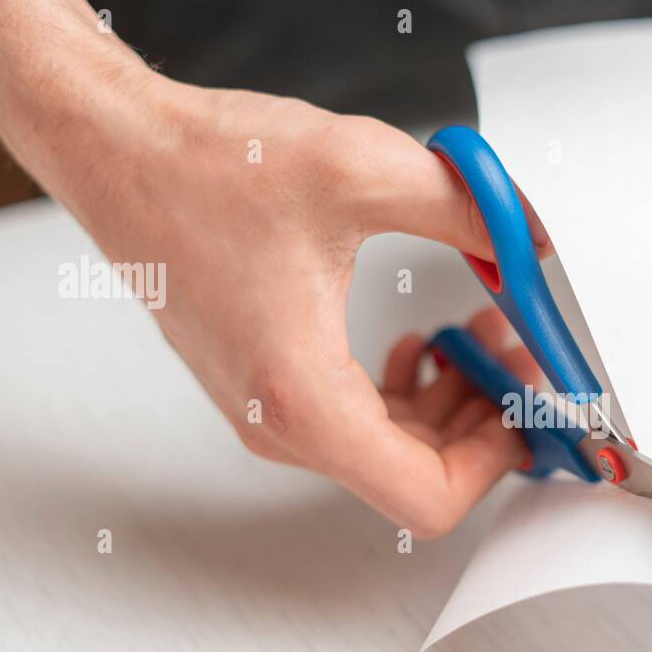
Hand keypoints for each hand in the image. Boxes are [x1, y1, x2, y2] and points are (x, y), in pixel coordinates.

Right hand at [0, 0, 549, 537]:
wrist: (120, 154)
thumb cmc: (201, 171)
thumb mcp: (364, 172)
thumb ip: (468, 213)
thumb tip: (526, 246)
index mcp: (303, 400)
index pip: (427, 497)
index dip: (497, 462)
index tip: (531, 410)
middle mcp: (282, 425)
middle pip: (416, 476)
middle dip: (485, 420)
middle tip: (523, 357)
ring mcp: (270, 414)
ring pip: (390, 451)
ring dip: (451, 402)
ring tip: (485, 331)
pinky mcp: (268, 388)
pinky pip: (360, 421)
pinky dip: (408, 391)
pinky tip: (424, 338)